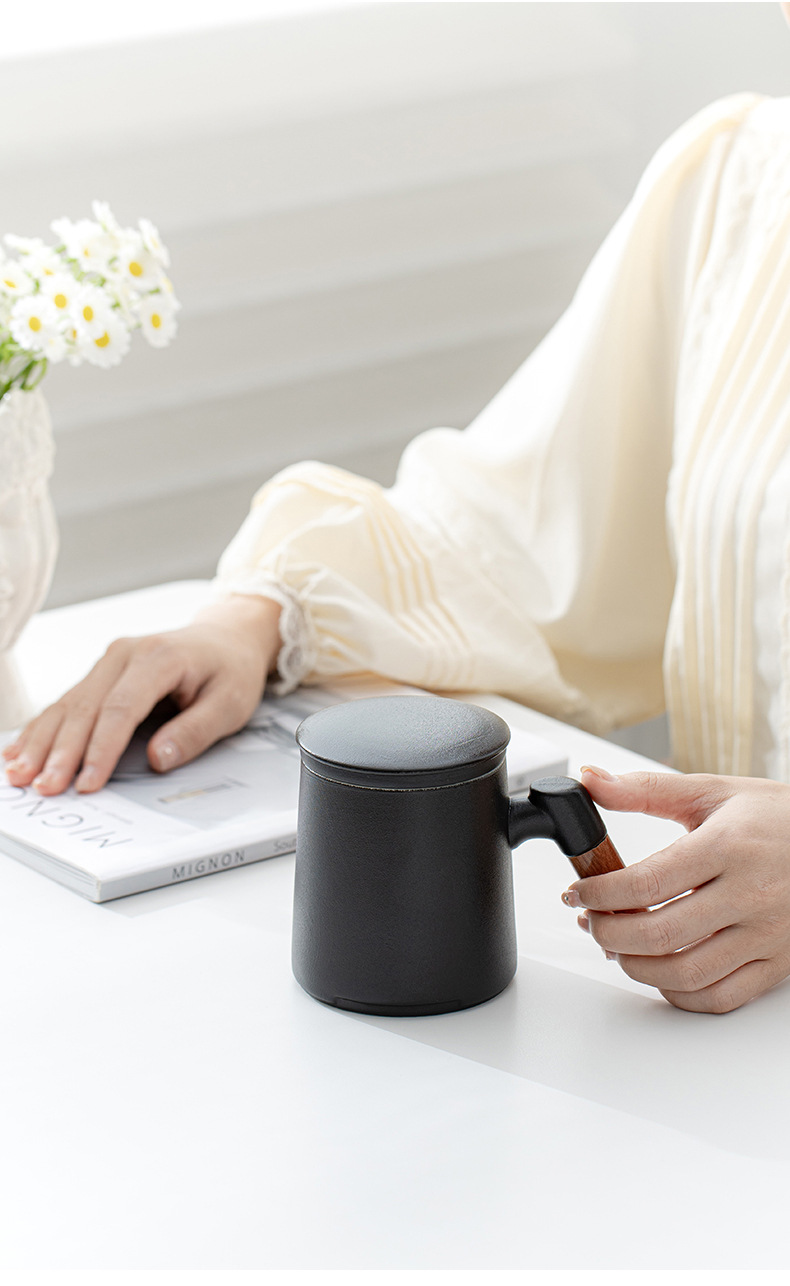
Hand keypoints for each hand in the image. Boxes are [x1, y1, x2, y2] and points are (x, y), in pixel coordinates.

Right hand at [1, 595, 281, 796]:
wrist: (227, 639)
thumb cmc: (230, 670)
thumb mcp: (230, 703)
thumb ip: (195, 731)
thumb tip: (158, 757)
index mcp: (158, 658)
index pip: (121, 708)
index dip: (101, 749)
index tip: (88, 783)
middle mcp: (126, 654)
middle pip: (85, 708)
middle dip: (61, 752)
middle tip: (44, 788)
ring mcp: (109, 662)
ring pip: (68, 705)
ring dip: (42, 743)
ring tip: (19, 775)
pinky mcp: (101, 674)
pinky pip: (67, 703)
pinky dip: (42, 729)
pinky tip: (19, 751)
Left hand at [561, 766, 789, 1013]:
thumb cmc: (778, 818)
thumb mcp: (713, 792)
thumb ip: (646, 789)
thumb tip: (591, 780)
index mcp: (727, 848)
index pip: (647, 883)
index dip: (600, 893)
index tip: (578, 892)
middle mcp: (749, 895)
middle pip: (660, 934)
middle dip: (609, 934)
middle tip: (592, 922)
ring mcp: (765, 935)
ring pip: (687, 973)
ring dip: (637, 967)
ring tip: (618, 947)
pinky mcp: (777, 964)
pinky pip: (721, 996)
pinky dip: (680, 993)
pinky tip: (660, 972)